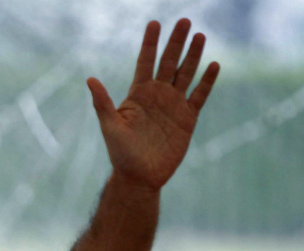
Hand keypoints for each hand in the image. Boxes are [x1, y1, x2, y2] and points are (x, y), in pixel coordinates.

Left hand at [87, 19, 219, 190]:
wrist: (140, 176)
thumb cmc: (121, 153)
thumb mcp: (110, 126)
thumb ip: (102, 103)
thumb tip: (89, 79)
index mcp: (138, 94)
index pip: (145, 62)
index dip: (150, 43)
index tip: (154, 23)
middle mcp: (157, 95)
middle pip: (168, 62)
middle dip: (176, 42)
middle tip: (185, 21)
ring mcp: (173, 105)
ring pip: (186, 74)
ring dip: (193, 56)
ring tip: (200, 36)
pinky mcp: (188, 118)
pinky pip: (199, 95)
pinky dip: (207, 81)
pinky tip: (214, 65)